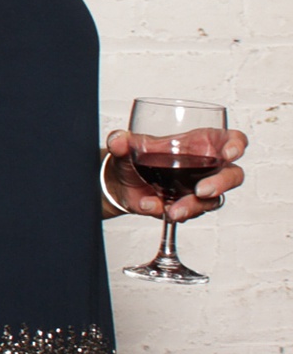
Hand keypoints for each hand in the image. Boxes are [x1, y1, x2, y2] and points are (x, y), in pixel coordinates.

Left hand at [106, 129, 247, 220]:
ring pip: (213, 201)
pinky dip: (168, 211)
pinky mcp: (188, 206)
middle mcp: (206, 167)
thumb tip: (117, 140)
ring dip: (194, 206)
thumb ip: (121, 141)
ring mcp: (200, 188)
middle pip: (233, 175)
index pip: (232, 140)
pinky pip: (189, 213)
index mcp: (200, 143)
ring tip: (172, 210)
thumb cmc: (133, 157)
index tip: (230, 153)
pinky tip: (151, 206)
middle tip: (201, 190)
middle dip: (221, 184)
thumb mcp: (125, 146)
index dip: (237, 145)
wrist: (119, 182)